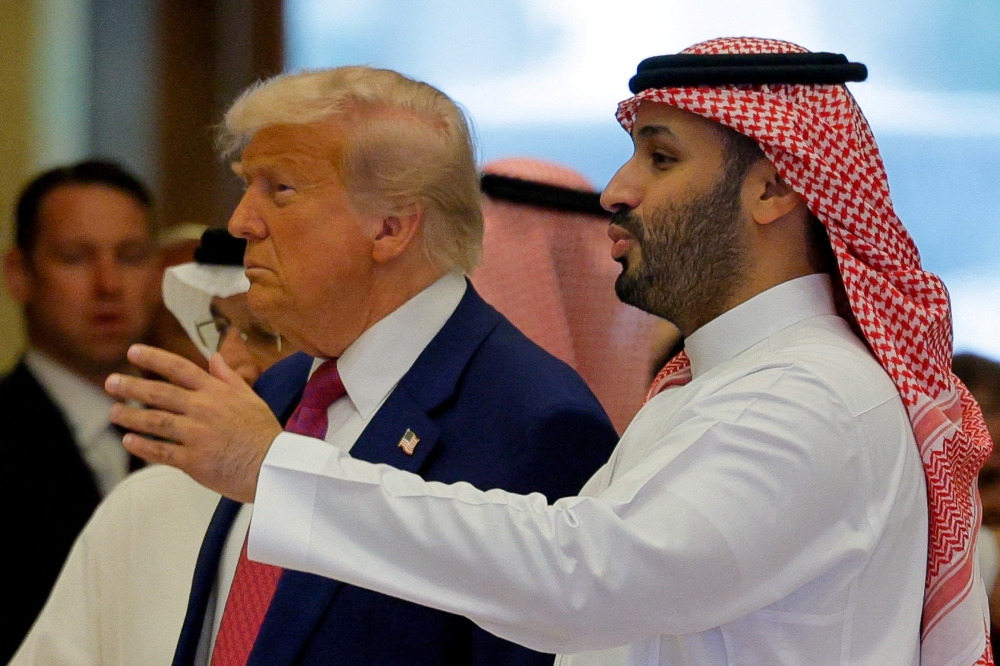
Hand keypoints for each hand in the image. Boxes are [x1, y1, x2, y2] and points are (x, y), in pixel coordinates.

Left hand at [106, 344, 282, 502]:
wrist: (274, 468)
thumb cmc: (264, 433)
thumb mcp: (252, 398)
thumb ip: (229, 378)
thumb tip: (214, 357)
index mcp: (217, 392)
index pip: (180, 368)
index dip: (154, 358)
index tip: (132, 351)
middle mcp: (203, 409)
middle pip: (160, 393)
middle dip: (131, 386)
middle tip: (111, 382)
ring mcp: (196, 435)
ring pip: (154, 421)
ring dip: (130, 416)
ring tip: (114, 413)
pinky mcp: (193, 461)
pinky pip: (160, 451)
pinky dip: (142, 445)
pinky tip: (128, 440)